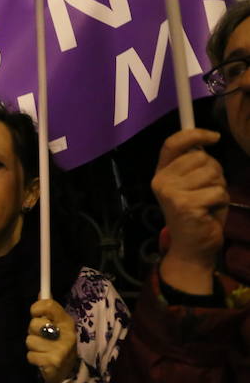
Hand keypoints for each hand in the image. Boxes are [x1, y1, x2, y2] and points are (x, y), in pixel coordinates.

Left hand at [26, 299, 77, 382]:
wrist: (68, 371)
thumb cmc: (58, 343)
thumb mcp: (57, 325)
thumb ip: (48, 310)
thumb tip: (41, 293)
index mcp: (66, 321)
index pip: (48, 305)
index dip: (36, 308)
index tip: (35, 314)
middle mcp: (66, 333)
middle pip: (34, 323)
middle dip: (32, 331)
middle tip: (41, 337)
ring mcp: (61, 348)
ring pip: (30, 341)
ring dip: (33, 347)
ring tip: (43, 350)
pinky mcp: (53, 362)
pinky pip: (30, 356)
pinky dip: (33, 359)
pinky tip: (43, 360)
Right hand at [151, 129, 227, 293]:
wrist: (192, 247)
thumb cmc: (198, 213)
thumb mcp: (193, 185)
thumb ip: (195, 165)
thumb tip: (206, 141)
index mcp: (161, 173)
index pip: (173, 143)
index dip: (195, 134)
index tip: (215, 137)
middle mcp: (161, 180)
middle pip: (201, 158)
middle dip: (215, 172)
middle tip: (207, 191)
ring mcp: (171, 192)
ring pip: (212, 174)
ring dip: (219, 188)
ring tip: (208, 203)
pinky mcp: (185, 205)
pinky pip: (218, 191)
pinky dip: (221, 202)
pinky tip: (209, 213)